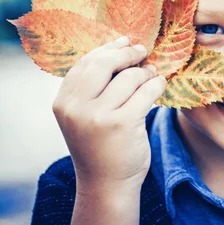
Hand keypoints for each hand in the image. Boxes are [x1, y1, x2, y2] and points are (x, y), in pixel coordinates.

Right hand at [52, 36, 165, 191]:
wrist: (107, 184)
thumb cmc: (101, 144)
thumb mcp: (86, 114)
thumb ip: (94, 86)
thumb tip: (121, 45)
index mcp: (63, 102)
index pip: (85, 62)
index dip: (107, 48)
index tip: (125, 41)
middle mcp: (76, 108)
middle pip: (104, 63)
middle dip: (127, 53)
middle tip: (142, 51)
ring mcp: (98, 116)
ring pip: (129, 77)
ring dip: (146, 72)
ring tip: (152, 74)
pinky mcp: (122, 124)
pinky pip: (146, 91)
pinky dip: (156, 84)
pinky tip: (159, 85)